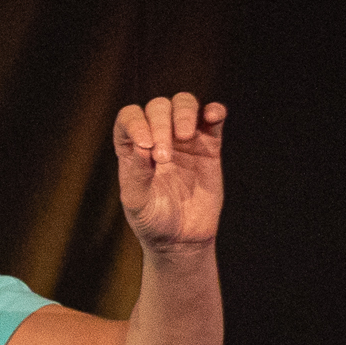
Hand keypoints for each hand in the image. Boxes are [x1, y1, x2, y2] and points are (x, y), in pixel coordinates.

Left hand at [114, 91, 226, 252]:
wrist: (181, 240)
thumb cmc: (152, 220)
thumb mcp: (136, 201)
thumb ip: (136, 173)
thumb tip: (141, 145)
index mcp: (133, 146)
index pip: (130, 117)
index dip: (135, 123)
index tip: (145, 145)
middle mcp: (158, 136)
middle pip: (158, 107)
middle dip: (161, 125)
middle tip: (164, 157)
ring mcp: (184, 139)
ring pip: (184, 104)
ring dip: (184, 112)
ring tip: (185, 136)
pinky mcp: (209, 146)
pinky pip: (213, 120)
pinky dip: (215, 112)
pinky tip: (213, 116)